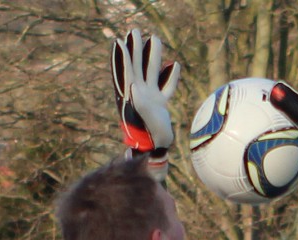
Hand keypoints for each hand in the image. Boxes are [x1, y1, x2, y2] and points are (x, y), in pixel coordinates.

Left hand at [110, 29, 180, 181]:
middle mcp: (140, 94)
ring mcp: (151, 98)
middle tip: (135, 32)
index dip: (125, 55)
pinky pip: (166, 87)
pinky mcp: (160, 105)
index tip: (121, 40)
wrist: (156, 150)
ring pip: (152, 73)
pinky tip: (175, 65)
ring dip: (153, 57)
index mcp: (134, 95)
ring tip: (155, 40)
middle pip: (137, 67)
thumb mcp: (144, 119)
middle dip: (136, 50)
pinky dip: (171, 77)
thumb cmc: (150, 136)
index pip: (128, 71)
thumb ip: (140, 103)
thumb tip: (134, 86)